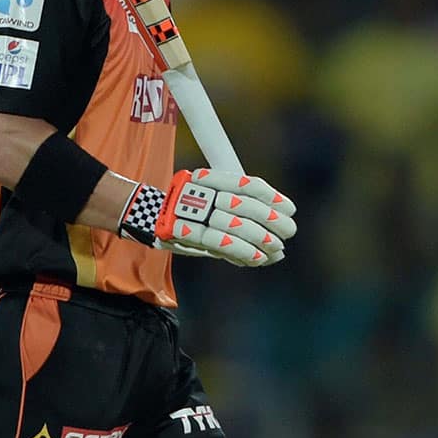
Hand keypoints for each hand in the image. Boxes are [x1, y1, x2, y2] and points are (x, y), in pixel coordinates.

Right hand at [119, 169, 295, 265]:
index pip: (248, 184)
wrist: (147, 217)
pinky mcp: (185, 232)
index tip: (290, 208)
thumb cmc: (188, 214)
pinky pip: (218, 242)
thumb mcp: (212, 206)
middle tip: (289, 231)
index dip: (271, 196)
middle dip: (271, 219)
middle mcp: (202, 192)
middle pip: (245, 205)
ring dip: (260, 238)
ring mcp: (192, 211)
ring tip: (276, 248)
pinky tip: (258, 258)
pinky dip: (242, 250)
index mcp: (211, 179)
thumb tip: (276, 243)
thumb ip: (240, 219)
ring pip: (234, 224)